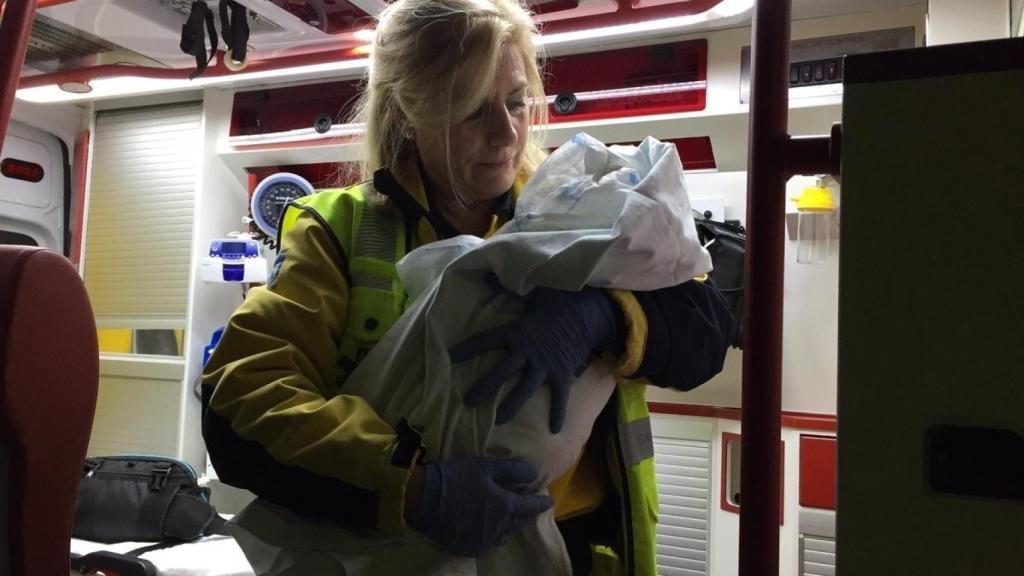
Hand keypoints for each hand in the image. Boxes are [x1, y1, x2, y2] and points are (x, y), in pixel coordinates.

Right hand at [410, 457, 552, 555]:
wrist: (425, 499)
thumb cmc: (457, 478)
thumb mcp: (486, 467)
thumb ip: (512, 470)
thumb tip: (533, 473)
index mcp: (505, 507)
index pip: (530, 507)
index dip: (541, 503)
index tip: (549, 502)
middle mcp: (498, 528)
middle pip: (518, 522)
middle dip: (524, 514)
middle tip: (526, 506)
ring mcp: (483, 540)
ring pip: (503, 535)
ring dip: (509, 525)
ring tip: (508, 518)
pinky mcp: (468, 547)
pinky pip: (487, 543)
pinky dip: (492, 535)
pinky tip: (488, 529)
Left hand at [451, 286, 621, 432]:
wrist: (588, 312)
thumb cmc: (558, 300)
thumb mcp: (533, 291)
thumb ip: (509, 285)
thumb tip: (486, 272)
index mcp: (517, 332)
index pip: (486, 340)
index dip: (468, 349)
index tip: (450, 357)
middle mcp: (527, 352)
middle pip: (500, 373)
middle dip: (483, 388)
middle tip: (467, 402)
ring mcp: (544, 365)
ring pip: (523, 390)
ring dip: (511, 406)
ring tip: (498, 421)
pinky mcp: (561, 374)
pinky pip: (559, 398)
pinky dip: (558, 414)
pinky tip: (554, 431)